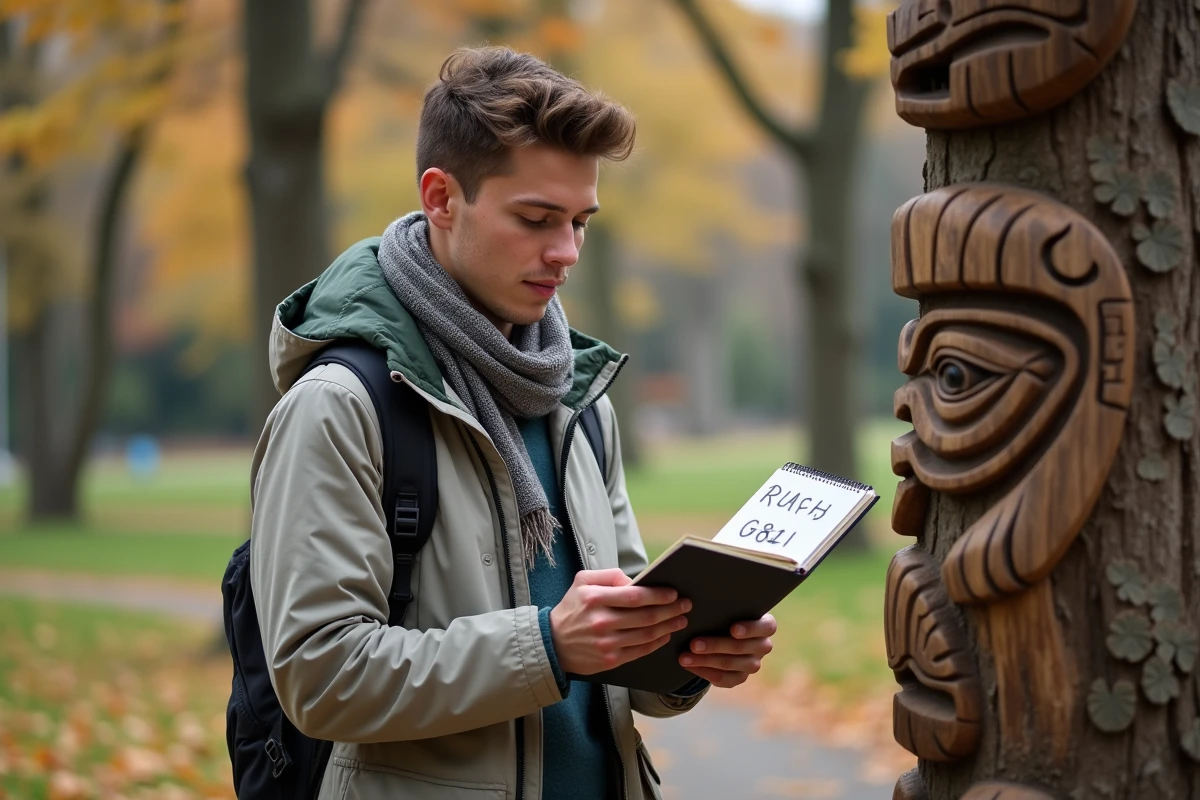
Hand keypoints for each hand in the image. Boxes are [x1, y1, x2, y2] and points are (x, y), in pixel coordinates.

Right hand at [550, 568, 691, 675]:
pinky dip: (657, 642)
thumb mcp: (582, 582)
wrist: (552, 644)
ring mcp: (607, 643)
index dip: (658, 595)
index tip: (673, 593)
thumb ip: (609, 576)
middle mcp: (602, 621)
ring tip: (680, 619)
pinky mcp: (610, 660)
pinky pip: (641, 651)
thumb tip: (636, 581)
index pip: (635, 596)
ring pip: (647, 634)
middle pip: (646, 616)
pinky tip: (665, 635)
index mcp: (595, 598)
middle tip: (686, 605)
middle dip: (671, 610)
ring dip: (668, 626)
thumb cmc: (571, 609)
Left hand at [679, 614, 775, 687]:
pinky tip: (690, 666)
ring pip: (729, 664)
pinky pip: (723, 679)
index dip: (750, 629)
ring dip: (705, 661)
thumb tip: (702, 604)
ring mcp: (753, 664)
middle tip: (693, 644)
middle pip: (740, 647)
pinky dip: (704, 672)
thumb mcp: (729, 609)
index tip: (733, 629)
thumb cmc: (726, 614)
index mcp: (765, 626)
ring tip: (685, 657)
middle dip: (715, 646)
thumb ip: (724, 607)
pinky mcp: (740, 677)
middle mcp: (763, 646)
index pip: (765, 627)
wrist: (723, 632)